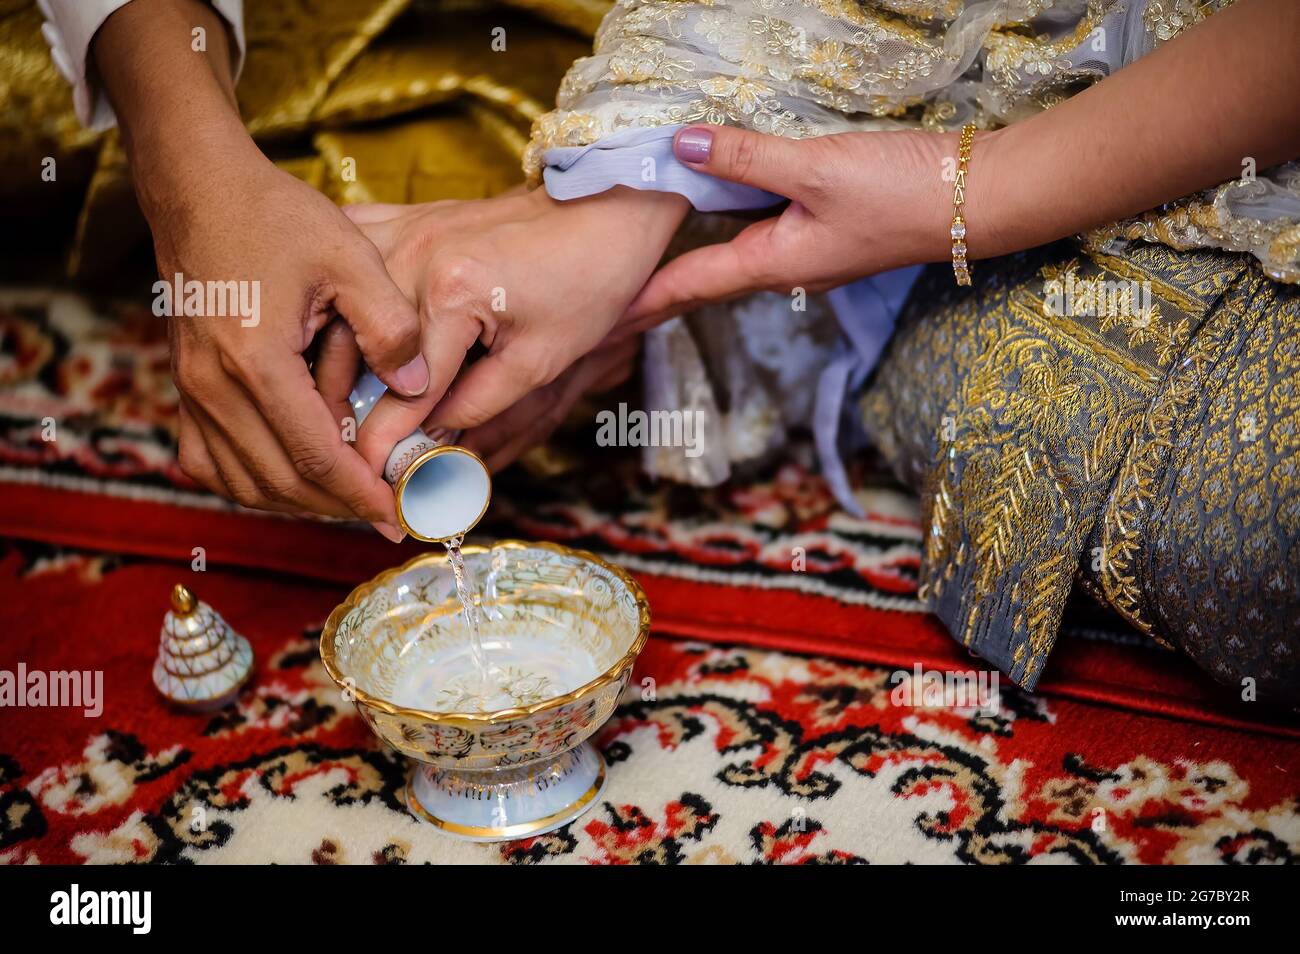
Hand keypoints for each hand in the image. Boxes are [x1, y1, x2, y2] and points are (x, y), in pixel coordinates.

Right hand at [96, 0, 427, 539]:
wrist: (200, 187)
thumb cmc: (275, 216)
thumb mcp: (350, 257)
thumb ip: (391, 326)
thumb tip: (419, 388)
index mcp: (257, 361)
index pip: (316, 458)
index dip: (363, 494)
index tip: (401, 514)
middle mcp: (214, 386)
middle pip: (281, 481)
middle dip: (340, 507)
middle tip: (390, 515)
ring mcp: (192, 389)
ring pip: (243, 481)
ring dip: (299, 502)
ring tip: (352, 501)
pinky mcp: (185, 385)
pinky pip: (210, 461)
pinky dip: (253, 482)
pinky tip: (293, 479)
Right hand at [343, 186, 685, 467]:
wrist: (601, 210)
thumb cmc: (586, 284)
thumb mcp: (540, 361)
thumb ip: (476, 405)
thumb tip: (426, 446)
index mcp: (452, 291)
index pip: (404, 389)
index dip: (384, 447)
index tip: (370, 488)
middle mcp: (411, 257)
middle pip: (350, 354)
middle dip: (343, 416)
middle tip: (348, 468)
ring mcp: (400, 232)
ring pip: (334, 315)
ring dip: (328, 369)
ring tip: (332, 422)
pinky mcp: (400, 220)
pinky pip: (346, 267)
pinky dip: (333, 309)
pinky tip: (327, 346)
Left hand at [622, 125, 959, 330]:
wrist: (976, 202)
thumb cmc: (899, 192)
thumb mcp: (814, 168)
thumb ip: (746, 157)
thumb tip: (682, 144)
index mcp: (773, 263)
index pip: (690, 286)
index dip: (643, 301)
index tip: (601, 321)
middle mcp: (786, 268)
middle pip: (708, 277)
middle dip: (660, 286)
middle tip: (615, 292)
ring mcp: (811, 254)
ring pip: (737, 254)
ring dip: (694, 259)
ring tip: (652, 257)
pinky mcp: (831, 233)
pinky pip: (766, 233)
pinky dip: (733, 225)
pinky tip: (723, 206)